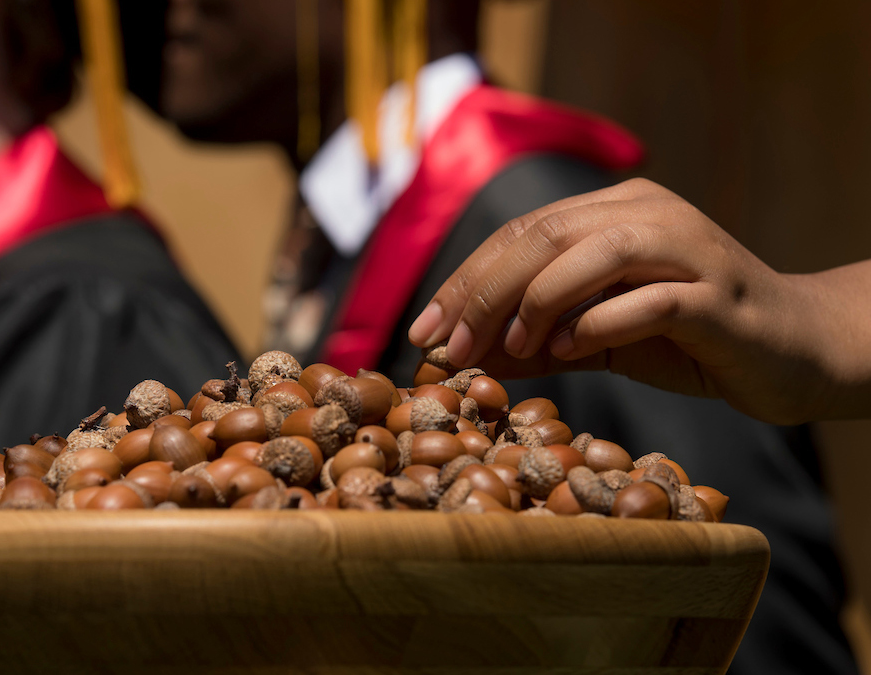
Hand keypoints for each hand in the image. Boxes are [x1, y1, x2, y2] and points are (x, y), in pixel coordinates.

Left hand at [408, 178, 839, 423]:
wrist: (795, 350)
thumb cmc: (690, 339)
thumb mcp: (600, 338)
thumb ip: (541, 338)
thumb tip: (466, 357)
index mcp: (615, 210)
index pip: (520, 234)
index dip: (464, 281)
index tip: (422, 333)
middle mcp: (648, 212)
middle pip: (543, 235)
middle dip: (482, 293)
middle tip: (446, 348)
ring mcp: (687, 247)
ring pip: (592, 251)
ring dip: (535, 303)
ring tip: (506, 351)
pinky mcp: (717, 293)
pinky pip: (648, 298)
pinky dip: (596, 324)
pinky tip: (564, 352)